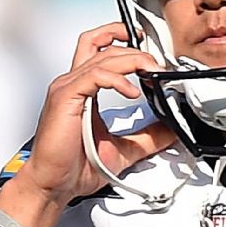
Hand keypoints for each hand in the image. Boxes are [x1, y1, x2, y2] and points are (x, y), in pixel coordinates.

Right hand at [14, 23, 175, 206]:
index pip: (100, 49)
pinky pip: (95, 76)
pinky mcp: (65, 97)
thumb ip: (148, 136)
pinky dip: (118, 79)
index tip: (149, 49)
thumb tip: (172, 130)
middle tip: (158, 65)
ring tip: (152, 71)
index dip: (124, 42)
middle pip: (104, 46)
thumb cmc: (74, 166)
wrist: (53, 184)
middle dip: (136, 50)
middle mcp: (73, 83)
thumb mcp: (125, 148)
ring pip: (102, 57)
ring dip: (133, 60)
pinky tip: (133, 92)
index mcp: (83, 89)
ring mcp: (67, 88)